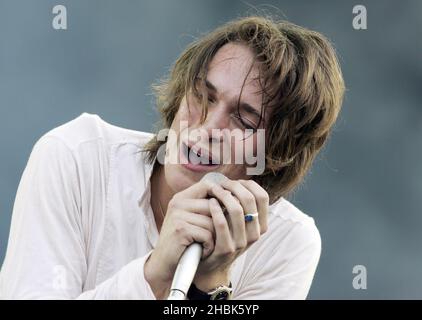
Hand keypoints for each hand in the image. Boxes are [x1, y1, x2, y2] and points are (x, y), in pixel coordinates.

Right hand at [144, 178, 218, 298]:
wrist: (164, 264)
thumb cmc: (183, 242)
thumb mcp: (192, 220)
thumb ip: (207, 207)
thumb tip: (234, 198)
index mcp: (181, 198)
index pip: (207, 185)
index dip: (221, 195)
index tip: (226, 210)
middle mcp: (178, 203)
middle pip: (213, 206)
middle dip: (218, 224)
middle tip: (211, 237)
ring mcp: (178, 216)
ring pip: (213, 222)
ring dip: (214, 238)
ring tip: (204, 245)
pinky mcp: (180, 230)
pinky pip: (207, 235)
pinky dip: (208, 246)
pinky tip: (201, 251)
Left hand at [193, 178, 268, 291]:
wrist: (211, 265)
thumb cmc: (223, 236)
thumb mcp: (237, 221)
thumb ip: (241, 204)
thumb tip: (239, 180)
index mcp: (261, 225)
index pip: (262, 196)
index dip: (248, 184)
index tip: (234, 181)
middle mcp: (255, 234)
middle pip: (249, 199)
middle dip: (233, 186)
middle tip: (220, 183)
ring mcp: (242, 242)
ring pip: (237, 210)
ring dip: (223, 195)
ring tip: (213, 190)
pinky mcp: (226, 249)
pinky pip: (222, 224)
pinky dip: (215, 209)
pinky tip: (209, 202)